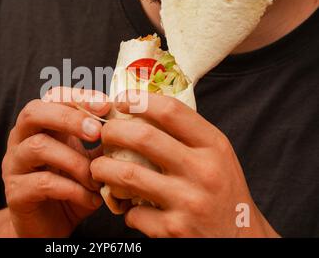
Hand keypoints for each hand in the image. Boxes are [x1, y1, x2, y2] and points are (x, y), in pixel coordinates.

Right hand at [2, 87, 109, 237]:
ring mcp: (14, 165)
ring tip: (96, 177)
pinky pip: (42, 182)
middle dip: (69, 118)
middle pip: (34, 112)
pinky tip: (90, 198)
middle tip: (98, 132)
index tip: (105, 105)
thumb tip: (127, 123)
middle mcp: (21, 140)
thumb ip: (100, 143)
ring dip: (75, 160)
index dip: (77, 97)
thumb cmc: (71, 187)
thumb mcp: (88, 161)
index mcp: (40, 126)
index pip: (51, 97)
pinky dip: (72, 189)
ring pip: (38, 147)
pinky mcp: (15, 192)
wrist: (49, 227)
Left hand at [91, 91, 278, 237]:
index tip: (121, 102)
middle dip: (112, 132)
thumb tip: (143, 112)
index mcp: (214, 146)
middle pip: (143, 138)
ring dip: (103, 169)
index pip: (170, 111)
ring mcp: (188, 201)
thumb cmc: (224, 192)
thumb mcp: (217, 156)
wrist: (242, 239)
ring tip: (98, 168)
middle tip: (104, 135)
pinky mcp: (174, 229)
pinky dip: (124, 208)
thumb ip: (188, 136)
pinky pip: (133, 213)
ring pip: (127, 175)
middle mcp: (203, 171)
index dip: (138, 101)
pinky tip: (128, 206)